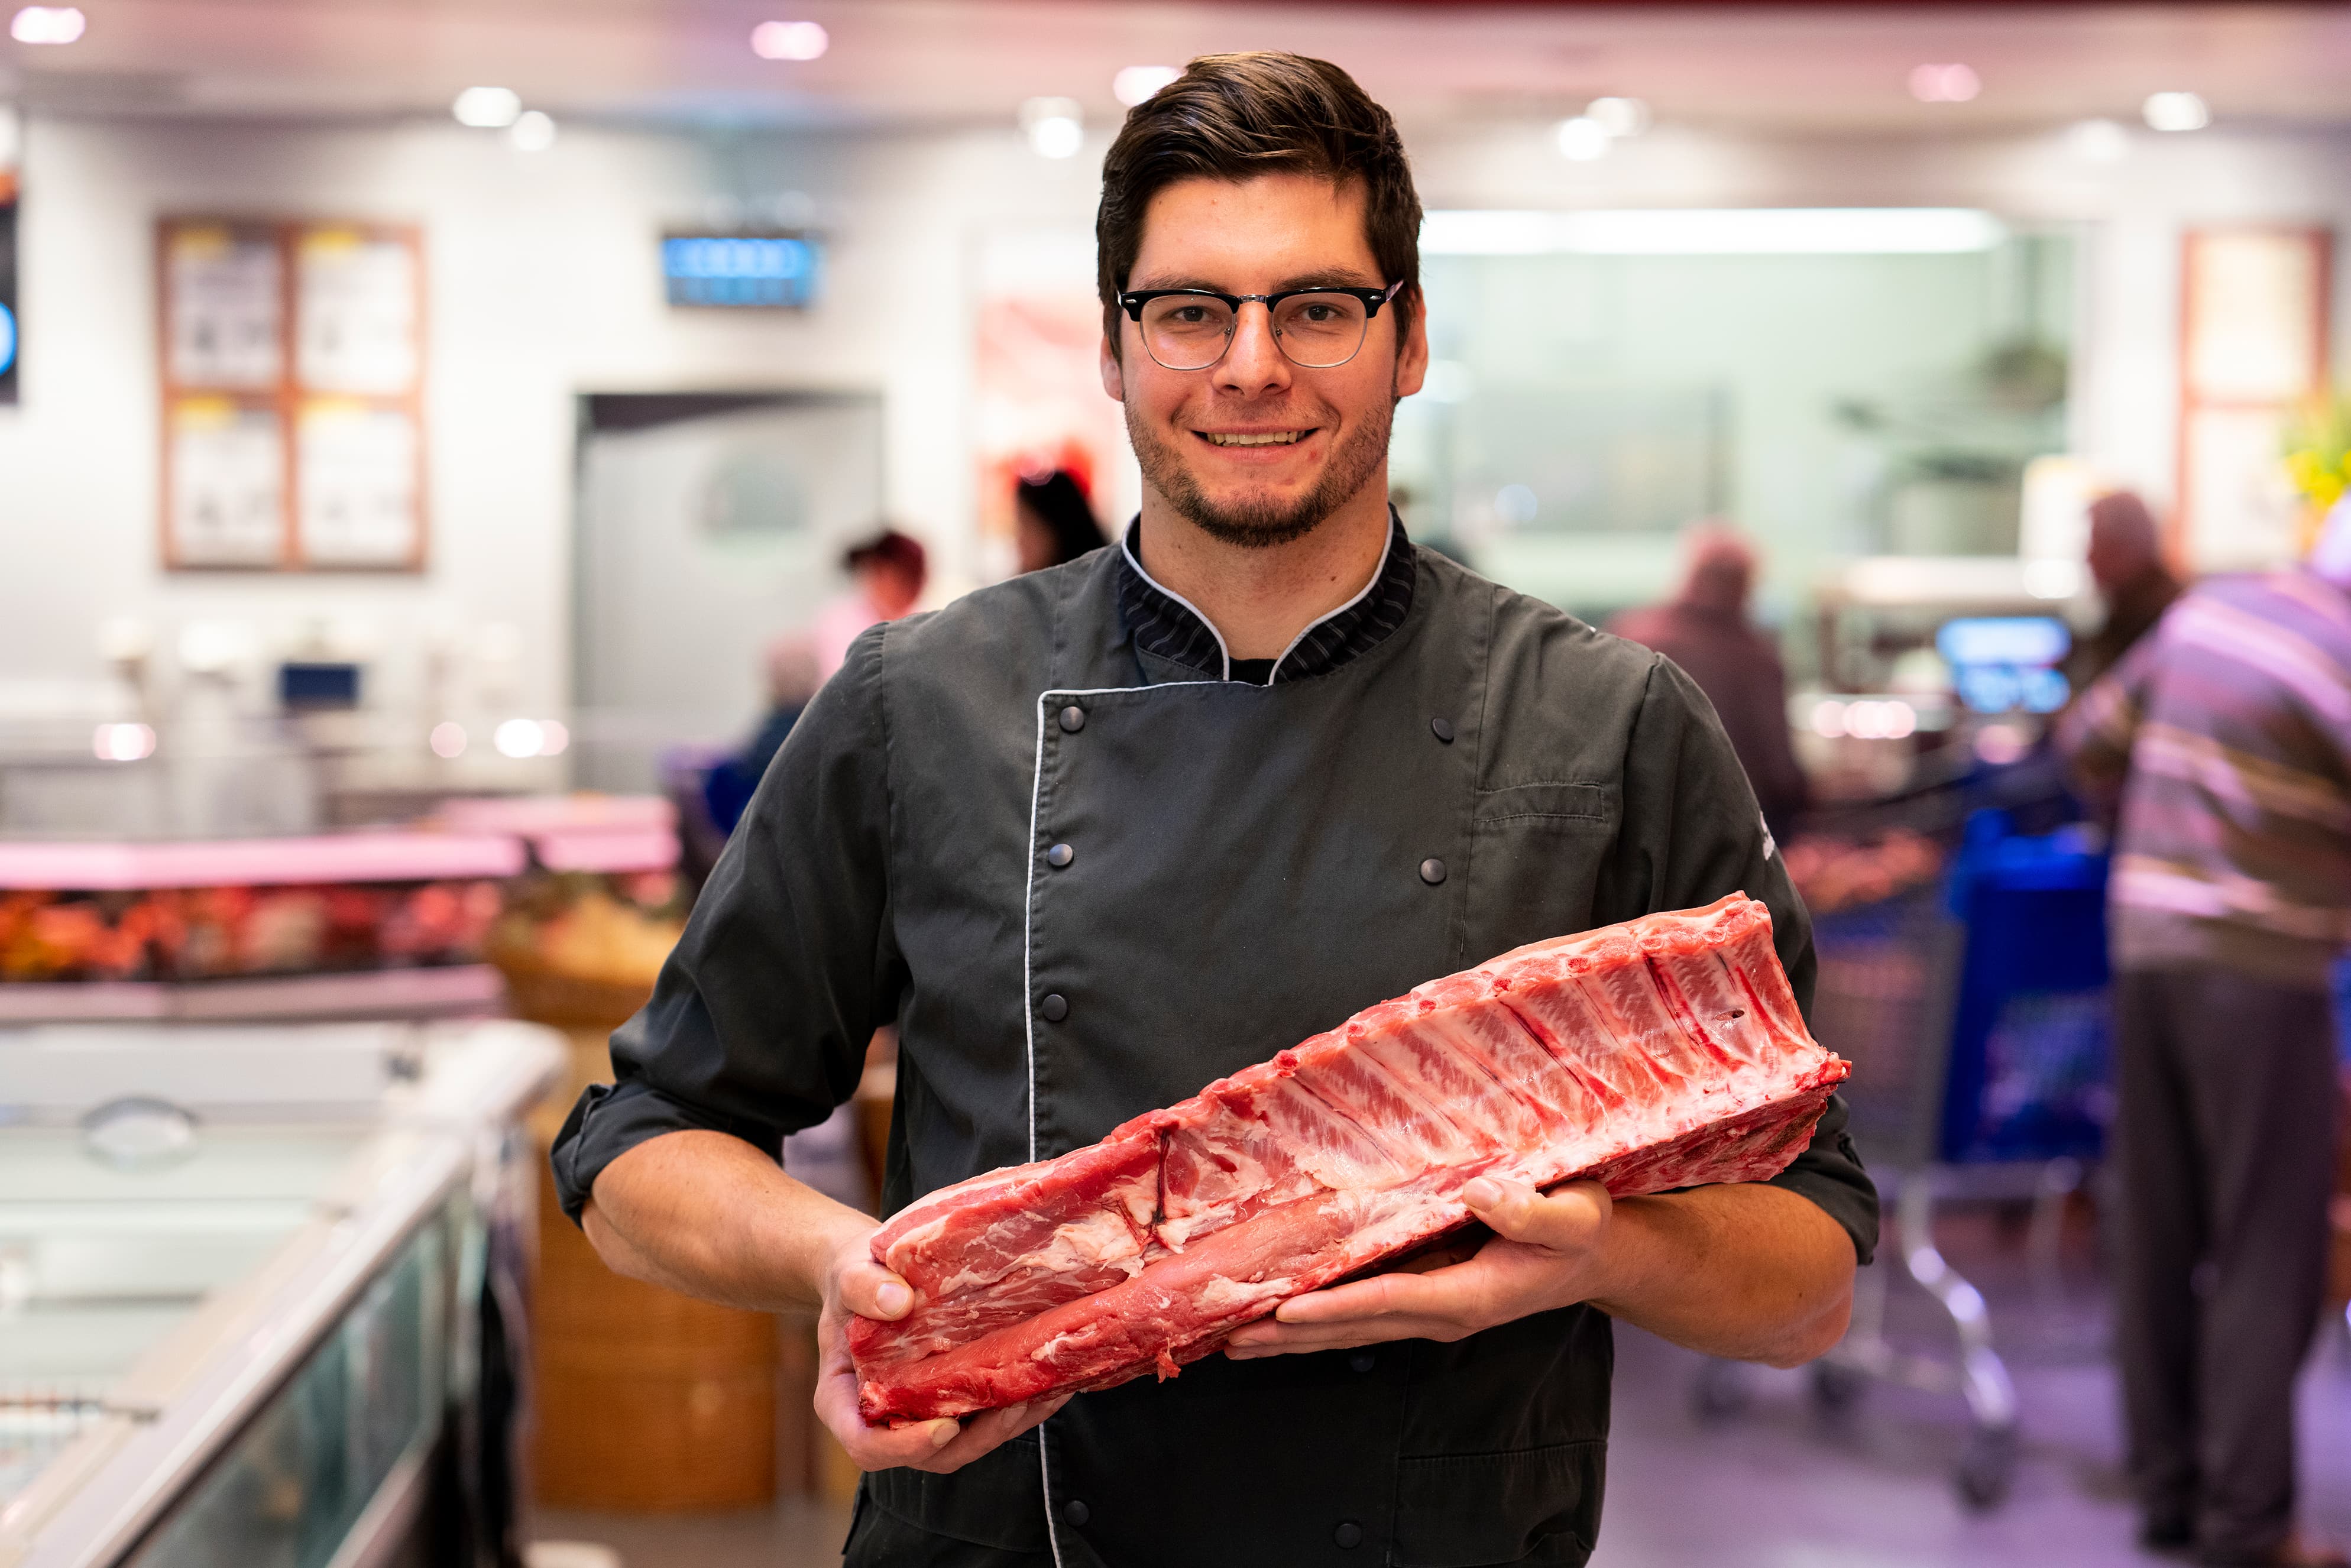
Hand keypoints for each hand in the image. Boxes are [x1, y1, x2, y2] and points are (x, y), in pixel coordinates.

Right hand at [812, 1231, 1069, 1471]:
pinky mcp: (954, 1399)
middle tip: (1010, 1406)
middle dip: (975, 1439)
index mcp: (844, 1401)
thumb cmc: (854, 1278)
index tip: (944, 1427)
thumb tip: (898, 1303)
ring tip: (1042, 1391)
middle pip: (929, 1454)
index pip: (867, 1446)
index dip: (905, 1448)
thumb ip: (862, 1287)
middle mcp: (886, 1418)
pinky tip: (1052, 1380)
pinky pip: (986, 1416)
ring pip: (966, 1441)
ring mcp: (923, 1413)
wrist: (876, 1272)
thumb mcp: (848, 1274)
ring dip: (1008, 1425)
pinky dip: (1020, 1405)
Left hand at [1223, 1177, 1613, 1358]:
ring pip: (1349, 1326)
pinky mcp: (1421, 1294)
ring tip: (1234, 1338)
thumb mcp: (1571, 1217)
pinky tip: (1279, 1316)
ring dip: (1292, 1335)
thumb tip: (1480, 1195)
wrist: (1593, 1256)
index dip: (1336, 1306)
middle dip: (1291, 1334)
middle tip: (1230, 1336)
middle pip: (1353, 1326)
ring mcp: (1428, 1308)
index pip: (1389, 1301)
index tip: (1286, 1310)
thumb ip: (1529, 1212)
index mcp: (1469, 1295)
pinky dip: (1315, 1317)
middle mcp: (1439, 1311)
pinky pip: (1359, 1311)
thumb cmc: (1580, 1231)